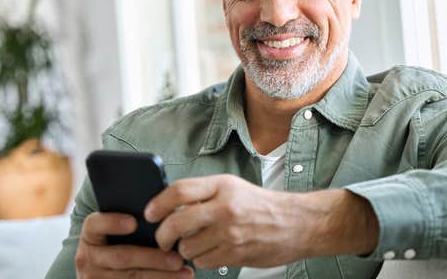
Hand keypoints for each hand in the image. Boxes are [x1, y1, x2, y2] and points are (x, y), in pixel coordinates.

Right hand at [74, 212, 193, 278]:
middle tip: (178, 258)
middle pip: (121, 257)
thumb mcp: (118, 234)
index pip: (94, 224)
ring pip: (131, 277)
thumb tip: (165, 213)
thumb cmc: (120, 244)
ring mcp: (94, 278)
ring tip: (185, 272)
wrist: (105, 275)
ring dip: (161, 275)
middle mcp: (87, 258)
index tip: (133, 222)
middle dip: (152, 258)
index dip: (112, 222)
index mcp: (90, 236)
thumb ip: (134, 223)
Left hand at [144, 174, 378, 268]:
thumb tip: (169, 206)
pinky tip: (210, 252)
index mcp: (222, 186)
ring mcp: (231, 233)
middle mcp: (225, 208)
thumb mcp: (233, 188)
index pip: (179, 191)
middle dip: (163, 235)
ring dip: (185, 250)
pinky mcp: (236, 253)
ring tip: (193, 244)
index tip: (149, 213)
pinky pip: (203, 261)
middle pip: (176, 223)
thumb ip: (204, 195)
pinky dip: (201, 260)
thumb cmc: (261, 205)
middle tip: (162, 239)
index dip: (158, 204)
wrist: (297, 223)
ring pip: (188, 247)